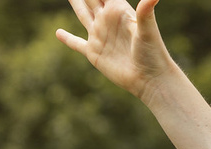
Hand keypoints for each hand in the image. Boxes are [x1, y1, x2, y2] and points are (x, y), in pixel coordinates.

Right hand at [56, 0, 175, 98]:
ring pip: (83, 15)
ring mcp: (100, 36)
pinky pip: (77, 44)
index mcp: (118, 10)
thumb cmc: (152, 53)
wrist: (150, 79)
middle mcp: (107, 20)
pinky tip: (58, 33)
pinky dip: (67, 38)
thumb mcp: (148, 29)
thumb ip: (146, 10)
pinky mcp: (94, 53)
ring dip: (76, 4)